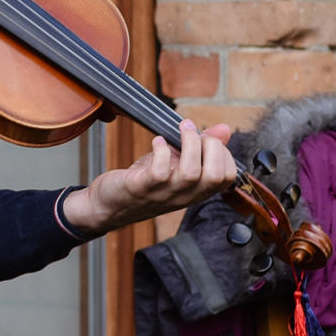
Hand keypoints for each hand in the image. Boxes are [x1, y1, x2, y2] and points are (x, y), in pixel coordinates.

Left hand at [59, 120, 237, 238]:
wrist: (107, 205)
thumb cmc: (145, 182)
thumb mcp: (176, 164)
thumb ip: (200, 148)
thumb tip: (225, 130)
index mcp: (195, 191)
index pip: (228, 177)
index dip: (224, 153)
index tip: (207, 139)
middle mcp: (184, 195)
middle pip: (215, 176)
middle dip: (211, 146)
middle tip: (193, 132)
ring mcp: (164, 193)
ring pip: (191, 173)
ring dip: (188, 144)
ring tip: (179, 130)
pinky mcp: (142, 188)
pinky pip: (160, 172)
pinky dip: (161, 150)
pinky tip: (157, 142)